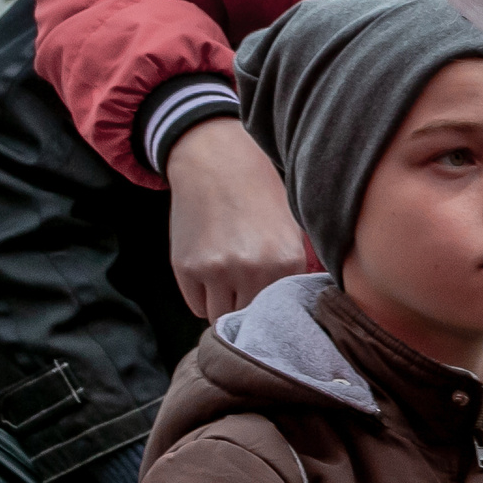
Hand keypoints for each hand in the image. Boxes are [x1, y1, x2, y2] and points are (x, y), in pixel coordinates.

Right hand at [166, 117, 308, 318]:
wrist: (217, 162)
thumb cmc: (260, 195)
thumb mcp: (293, 229)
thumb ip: (295, 271)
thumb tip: (296, 311)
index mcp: (287, 260)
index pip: (283, 313)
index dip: (275, 312)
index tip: (271, 307)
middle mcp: (253, 269)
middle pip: (251, 320)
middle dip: (250, 313)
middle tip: (247, 294)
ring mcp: (216, 269)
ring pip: (220, 318)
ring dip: (224, 308)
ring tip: (229, 285)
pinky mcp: (186, 267)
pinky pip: (196, 305)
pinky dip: (203, 299)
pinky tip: (210, 275)